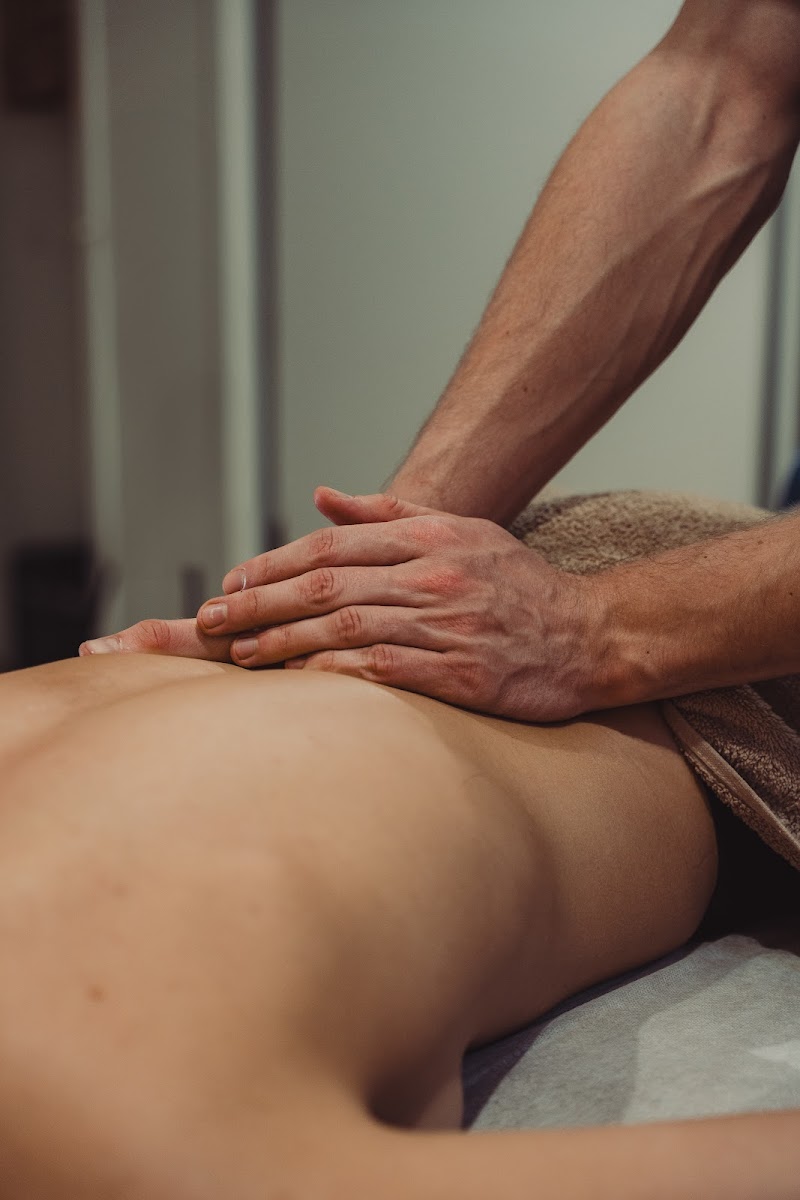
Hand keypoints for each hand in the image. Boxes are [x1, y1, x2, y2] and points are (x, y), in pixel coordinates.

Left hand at [81, 487, 598, 719]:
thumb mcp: (460, 530)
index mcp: (429, 537)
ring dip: (283, 641)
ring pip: (344, 627)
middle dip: (259, 600)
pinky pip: (382, 672)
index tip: (234, 580)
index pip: (333, 542)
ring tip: (239, 654)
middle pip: (326, 583)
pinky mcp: (461, 674)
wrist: (593, 636)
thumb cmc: (520, 587)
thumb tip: (319, 494)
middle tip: (211, 617)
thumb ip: (387, 512)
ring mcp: (446, 624)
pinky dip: (333, 676)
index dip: (275, 561)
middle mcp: (433, 575)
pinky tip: (297, 684)